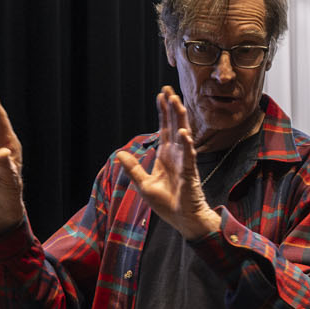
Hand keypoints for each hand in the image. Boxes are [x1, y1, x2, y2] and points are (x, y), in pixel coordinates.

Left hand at [116, 86, 221, 241]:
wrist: (183, 219)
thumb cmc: (167, 204)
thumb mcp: (143, 185)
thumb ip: (133, 169)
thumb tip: (119, 154)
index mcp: (166, 156)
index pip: (164, 129)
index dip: (162, 112)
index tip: (161, 95)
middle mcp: (176, 155)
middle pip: (174, 125)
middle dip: (171, 107)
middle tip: (169, 89)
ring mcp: (184, 162)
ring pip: (183, 135)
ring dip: (179, 118)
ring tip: (176, 102)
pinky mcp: (190, 172)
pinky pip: (189, 156)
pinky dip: (187, 144)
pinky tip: (183, 133)